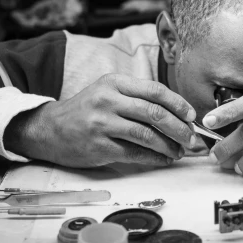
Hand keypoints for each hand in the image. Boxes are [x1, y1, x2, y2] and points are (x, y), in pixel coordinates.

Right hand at [4, 73, 197, 167]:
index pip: (155, 90)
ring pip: (147, 135)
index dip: (178, 104)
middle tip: (192, 139)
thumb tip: (178, 114)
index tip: (192, 116)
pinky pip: (135, 153)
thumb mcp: (109, 92)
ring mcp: (102, 124)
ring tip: (179, 151)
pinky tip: (164, 159)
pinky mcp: (99, 147)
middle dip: (179, 128)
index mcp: (114, 82)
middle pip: (155, 113)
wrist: (50, 129)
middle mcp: (108, 100)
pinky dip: (154, 158)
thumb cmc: (88, 110)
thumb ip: (138, 98)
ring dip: (169, 146)